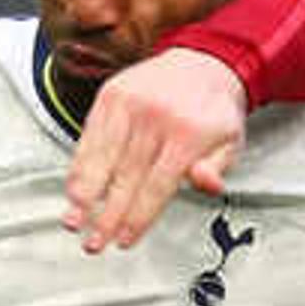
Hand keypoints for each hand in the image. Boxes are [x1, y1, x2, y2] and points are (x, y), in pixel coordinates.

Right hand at [61, 49, 249, 252]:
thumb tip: (205, 185)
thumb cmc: (213, 112)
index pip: (158, 185)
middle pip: (126, 176)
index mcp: (189, 132)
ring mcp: (130, 103)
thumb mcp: (231, 142)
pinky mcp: (111, 95)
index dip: (139, 217)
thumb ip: (216, 167)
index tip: (125, 240)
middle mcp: (156, 116)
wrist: (202, 61)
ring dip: (85, 194)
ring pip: (102, 157)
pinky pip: (90, 136)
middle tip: (94, 244)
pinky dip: (80, 165)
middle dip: (107, 216)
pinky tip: (73, 190)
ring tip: (73, 222)